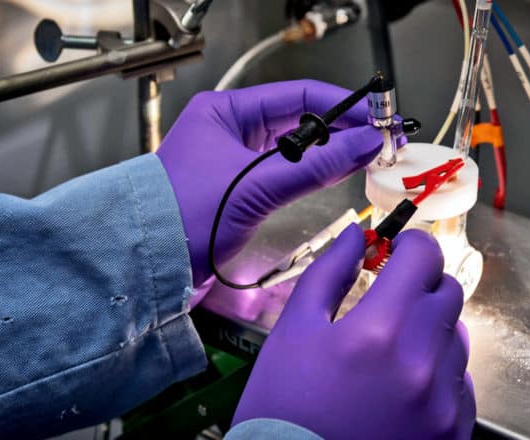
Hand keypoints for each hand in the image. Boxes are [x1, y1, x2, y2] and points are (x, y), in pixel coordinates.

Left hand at [157, 80, 381, 299]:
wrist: (150, 264)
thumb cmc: (186, 217)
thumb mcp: (257, 185)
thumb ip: (316, 165)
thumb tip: (366, 144)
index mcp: (226, 112)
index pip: (298, 96)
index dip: (343, 106)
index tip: (377, 119)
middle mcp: (231, 129)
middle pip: (300, 120)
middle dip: (342, 130)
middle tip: (380, 141)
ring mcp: (236, 159)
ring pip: (296, 148)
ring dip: (330, 152)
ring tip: (367, 157)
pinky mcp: (241, 187)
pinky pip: (286, 171)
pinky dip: (313, 173)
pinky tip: (337, 174)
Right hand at [232, 225, 475, 438]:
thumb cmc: (283, 404)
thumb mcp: (293, 331)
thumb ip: (328, 274)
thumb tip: (356, 236)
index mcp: (380, 329)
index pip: (425, 257)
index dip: (409, 245)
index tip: (395, 252)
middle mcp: (422, 363)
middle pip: (448, 292)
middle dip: (420, 285)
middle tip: (389, 300)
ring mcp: (443, 403)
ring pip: (457, 337)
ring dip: (430, 330)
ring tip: (390, 352)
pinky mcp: (452, 432)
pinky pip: (461, 383)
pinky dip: (439, 373)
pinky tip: (404, 386)